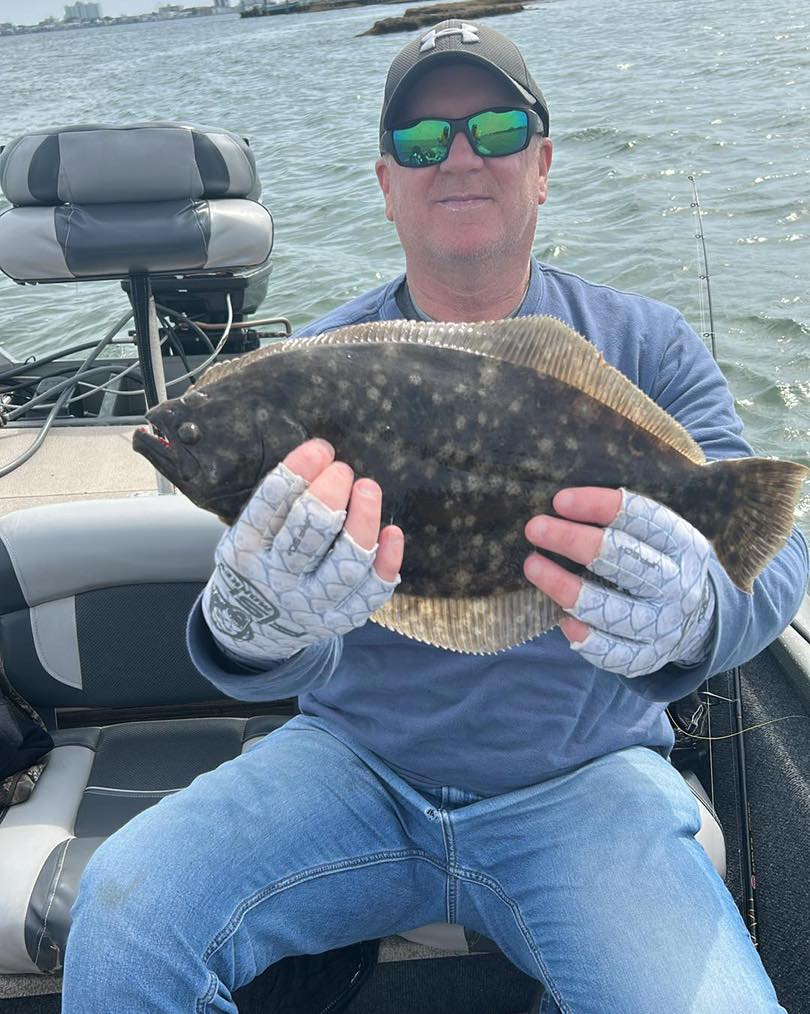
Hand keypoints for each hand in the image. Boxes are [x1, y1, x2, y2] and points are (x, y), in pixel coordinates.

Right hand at [202, 438, 403, 663]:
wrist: (253, 632)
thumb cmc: (256, 564)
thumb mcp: (245, 535)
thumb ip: (277, 504)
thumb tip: (321, 456)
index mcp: (244, 551)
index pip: (268, 507)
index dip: (296, 473)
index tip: (320, 449)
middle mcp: (276, 579)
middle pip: (306, 536)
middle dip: (328, 496)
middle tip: (342, 470)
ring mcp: (309, 603)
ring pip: (344, 565)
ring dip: (362, 523)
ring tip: (368, 488)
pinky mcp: (338, 620)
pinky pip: (369, 594)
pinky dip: (386, 563)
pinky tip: (392, 532)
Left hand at [523, 488, 715, 677]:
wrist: (700, 621)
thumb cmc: (660, 564)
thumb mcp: (660, 536)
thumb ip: (623, 521)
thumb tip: (562, 506)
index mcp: (683, 546)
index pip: (642, 518)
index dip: (599, 506)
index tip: (560, 501)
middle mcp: (678, 586)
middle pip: (622, 559)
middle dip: (573, 540)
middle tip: (535, 528)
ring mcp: (663, 625)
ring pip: (609, 608)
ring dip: (564, 586)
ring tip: (532, 566)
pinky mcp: (647, 657)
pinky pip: (609, 651)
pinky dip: (583, 635)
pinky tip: (563, 618)